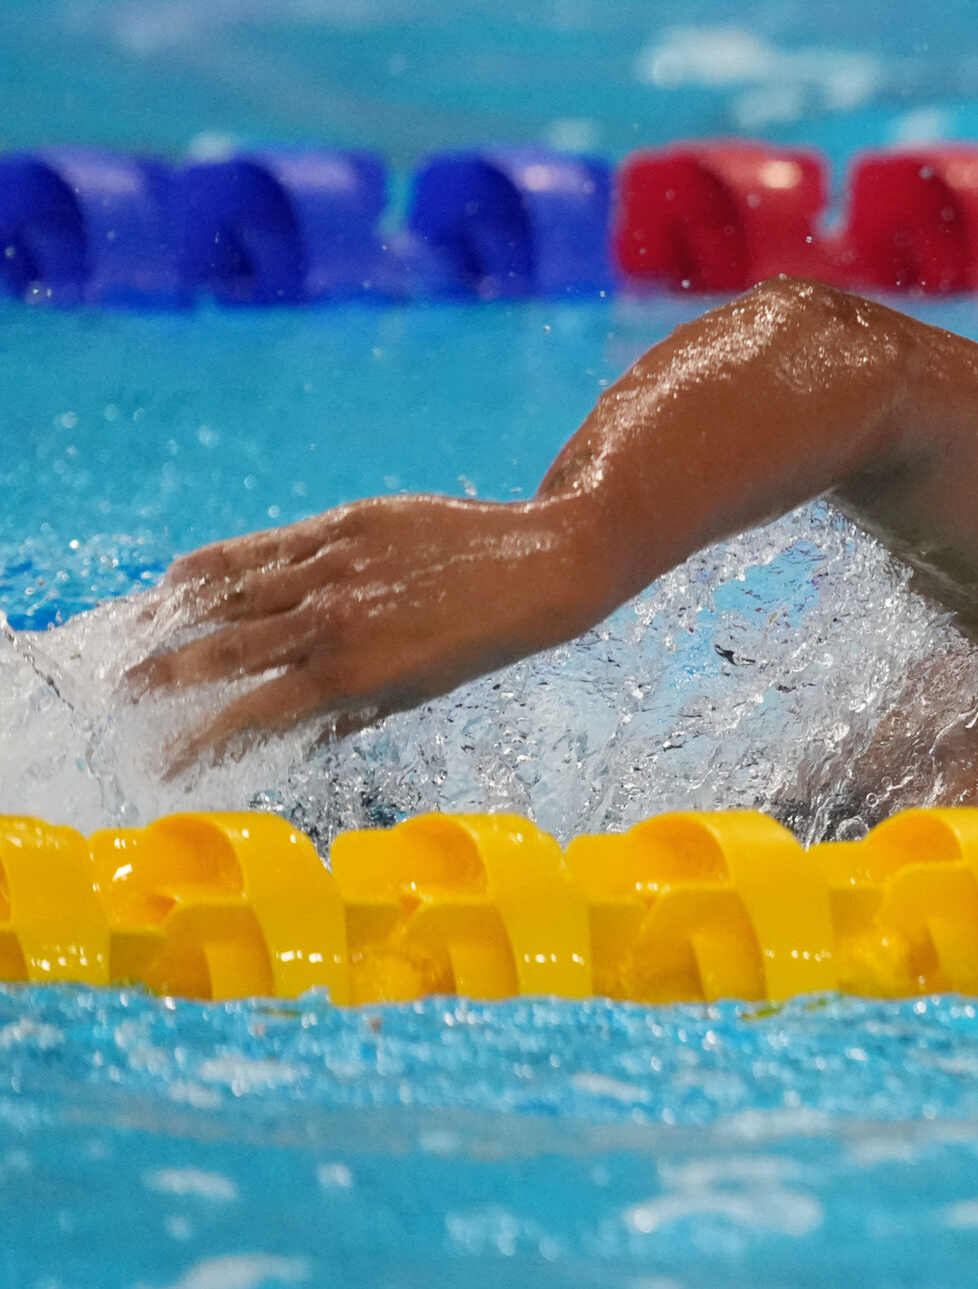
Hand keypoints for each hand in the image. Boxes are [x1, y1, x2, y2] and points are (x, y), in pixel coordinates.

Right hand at [126, 494, 611, 770]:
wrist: (543, 566)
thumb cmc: (480, 639)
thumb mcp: (413, 691)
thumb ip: (342, 713)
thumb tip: (278, 739)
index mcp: (351, 676)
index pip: (249, 715)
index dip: (199, 741)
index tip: (164, 763)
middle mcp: (333, 621)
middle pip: (221, 651)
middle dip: (164, 678)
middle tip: (122, 696)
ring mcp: (335, 568)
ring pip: (231, 594)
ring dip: (172, 620)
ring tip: (132, 637)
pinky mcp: (346, 525)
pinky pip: (264, 546)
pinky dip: (216, 565)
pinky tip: (178, 580)